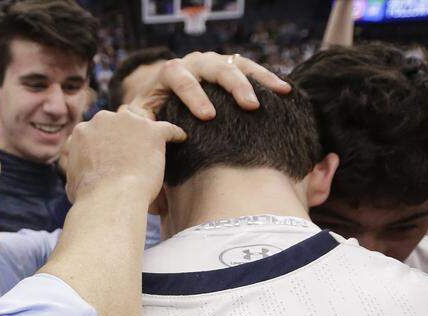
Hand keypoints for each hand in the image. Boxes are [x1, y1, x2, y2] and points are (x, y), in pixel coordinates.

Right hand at [60, 107, 185, 205]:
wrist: (111, 199)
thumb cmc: (90, 198)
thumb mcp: (73, 183)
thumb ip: (77, 172)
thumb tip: (77, 179)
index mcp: (82, 130)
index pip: (99, 129)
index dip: (108, 140)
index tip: (116, 152)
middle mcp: (103, 119)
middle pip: (119, 119)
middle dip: (126, 132)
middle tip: (136, 149)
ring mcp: (129, 123)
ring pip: (142, 121)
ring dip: (148, 132)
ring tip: (157, 144)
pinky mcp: (152, 132)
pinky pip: (168, 129)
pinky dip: (175, 134)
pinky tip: (181, 140)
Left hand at [127, 51, 291, 120]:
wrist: (164, 99)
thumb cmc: (154, 115)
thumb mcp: (143, 120)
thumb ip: (143, 127)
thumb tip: (148, 141)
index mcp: (170, 73)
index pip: (180, 78)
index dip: (193, 95)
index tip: (208, 117)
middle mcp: (194, 62)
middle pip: (215, 66)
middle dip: (234, 85)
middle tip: (250, 105)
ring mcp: (215, 62)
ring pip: (238, 64)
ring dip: (259, 79)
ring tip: (279, 92)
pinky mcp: (231, 68)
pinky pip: (251, 69)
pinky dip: (267, 78)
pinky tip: (285, 90)